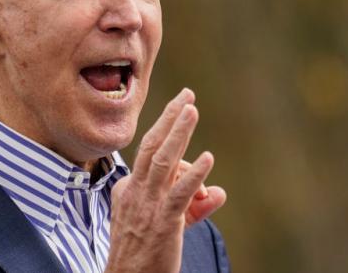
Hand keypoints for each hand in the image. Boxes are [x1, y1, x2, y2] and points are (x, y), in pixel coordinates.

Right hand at [105, 88, 226, 272]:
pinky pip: (179, 194)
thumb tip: (219, 191)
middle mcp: (136, 192)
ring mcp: (148, 206)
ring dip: (178, 132)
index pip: (150, 156)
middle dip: (169, 118)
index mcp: (128, 189)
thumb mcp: (163, 222)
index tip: (184, 115)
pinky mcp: (164, 222)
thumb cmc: (143, 254)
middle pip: (151, 146)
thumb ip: (193, 204)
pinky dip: (194, 174)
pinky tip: (207, 158)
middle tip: (186, 94)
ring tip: (191, 109)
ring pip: (163, 160)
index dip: (172, 142)